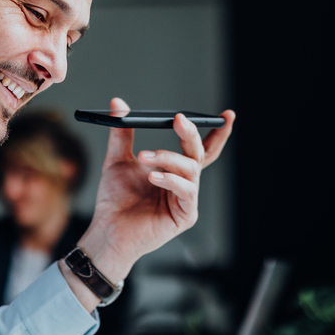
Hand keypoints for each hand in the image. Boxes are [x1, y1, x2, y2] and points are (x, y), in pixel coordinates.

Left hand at [72, 98, 234, 290]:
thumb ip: (122, 133)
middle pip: (200, 154)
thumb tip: (118, 105)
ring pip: (191, 170)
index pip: (200, 148)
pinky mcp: (185, 216)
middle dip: (191, 134)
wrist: (107, 230)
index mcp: (174, 170)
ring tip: (145, 157)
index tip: (227, 115)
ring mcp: (186, 200)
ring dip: (168, 158)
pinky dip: (171, 180)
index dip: (216, 132)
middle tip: (178, 120)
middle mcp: (184, 183)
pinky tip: (154, 177)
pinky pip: (186, 192)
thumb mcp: (117, 160)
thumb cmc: (115, 200)